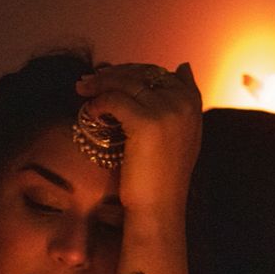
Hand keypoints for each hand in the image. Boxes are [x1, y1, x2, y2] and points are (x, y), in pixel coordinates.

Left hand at [75, 62, 201, 213]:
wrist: (158, 208)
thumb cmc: (162, 177)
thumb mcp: (182, 134)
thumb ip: (183, 102)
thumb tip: (184, 65)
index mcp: (192, 103)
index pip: (160, 73)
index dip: (132, 71)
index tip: (109, 75)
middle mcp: (183, 102)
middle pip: (141, 74)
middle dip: (112, 74)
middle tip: (89, 80)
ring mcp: (167, 110)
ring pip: (125, 82)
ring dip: (100, 83)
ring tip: (82, 89)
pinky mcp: (147, 122)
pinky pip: (114, 100)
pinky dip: (98, 103)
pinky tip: (89, 112)